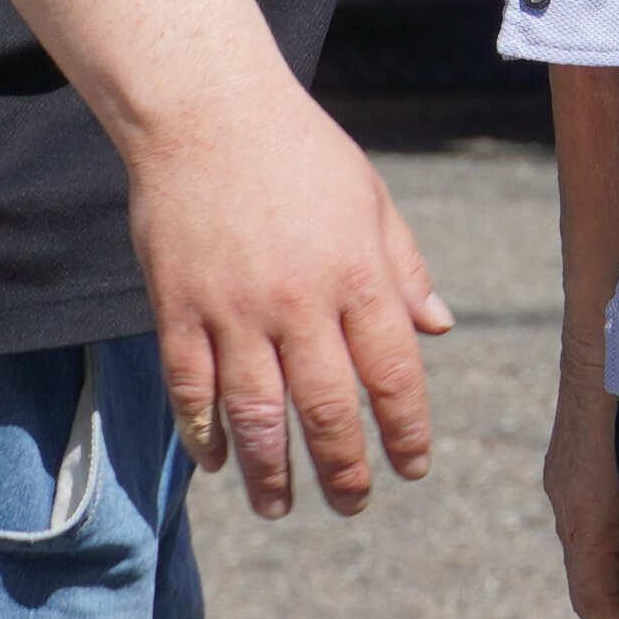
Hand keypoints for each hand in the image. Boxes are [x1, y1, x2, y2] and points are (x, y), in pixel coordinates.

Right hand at [133, 77, 455, 520]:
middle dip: (343, 469)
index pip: (393, 372)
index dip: (406, 429)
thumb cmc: (300, 152)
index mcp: (357, 273)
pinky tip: (217, 463)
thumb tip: (440, 328)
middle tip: (352, 505)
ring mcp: (234, 309)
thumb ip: (405, 268)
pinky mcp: (178, 308)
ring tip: (281, 506)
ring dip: (270, 471)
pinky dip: (204, 434)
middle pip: (327, 408)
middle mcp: (299, 300)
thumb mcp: (371, 199)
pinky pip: (191, 389)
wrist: (206, 112)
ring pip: (256, 414)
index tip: (411, 468)